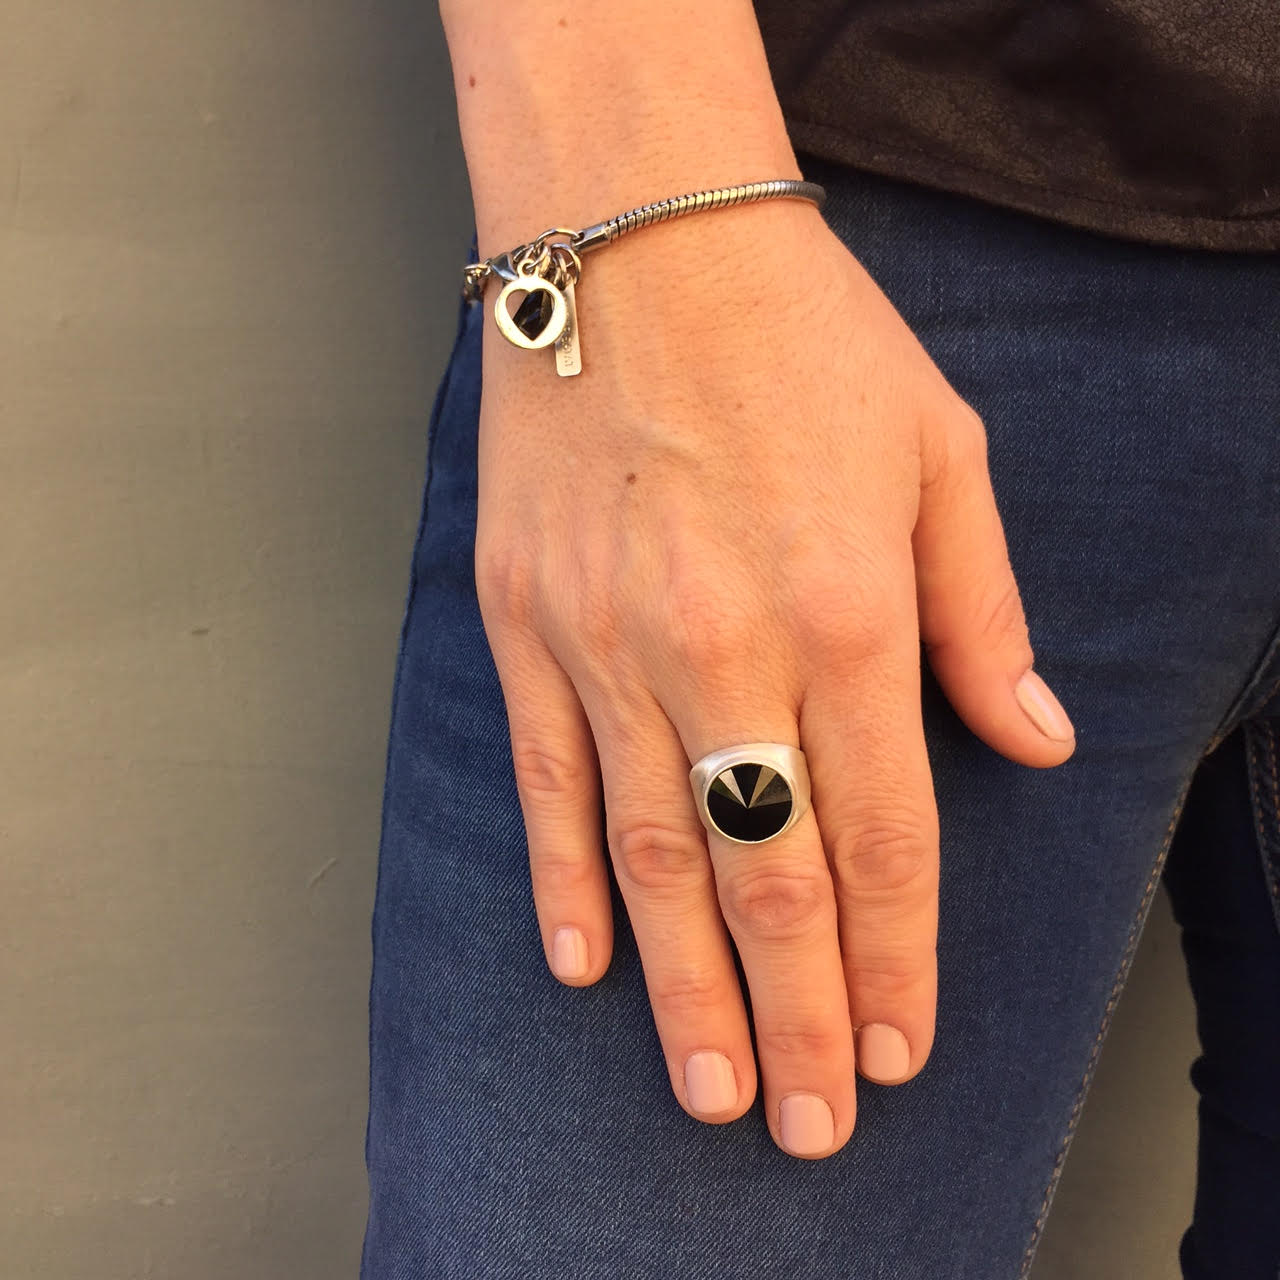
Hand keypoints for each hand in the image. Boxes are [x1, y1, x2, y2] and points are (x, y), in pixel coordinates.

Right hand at [473, 201, 1075, 1158]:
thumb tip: (1033, 744)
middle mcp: (721, 647)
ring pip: (652, 854)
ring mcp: (606, 641)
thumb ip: (980, 617)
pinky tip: (582, 965)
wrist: (635, 239)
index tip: (898, 1049)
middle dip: (798, 1014)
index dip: (897, 956)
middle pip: (768, 874)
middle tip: (805, 1125)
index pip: (882, 832)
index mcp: (842, 610)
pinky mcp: (523, 621)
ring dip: (684, 986)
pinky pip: (547, 779)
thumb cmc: (799, 337)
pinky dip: (562, 880)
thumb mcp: (939, 453)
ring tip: (710, 1088)